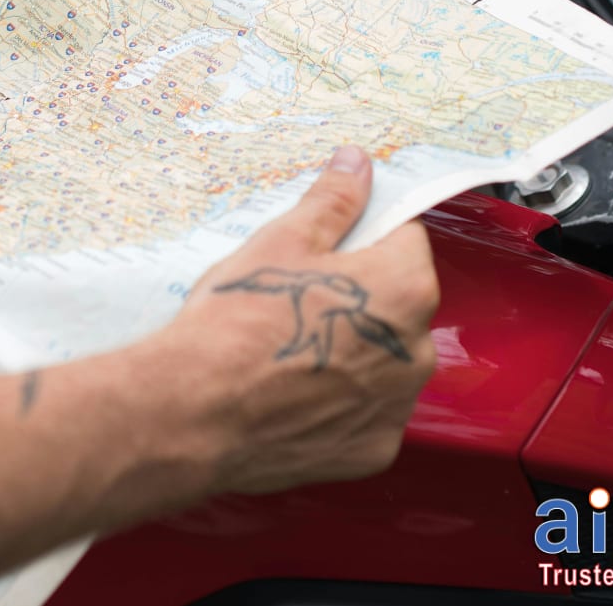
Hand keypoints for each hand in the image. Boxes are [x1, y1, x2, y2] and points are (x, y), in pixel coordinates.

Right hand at [153, 145, 438, 494]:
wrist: (196, 412)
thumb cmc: (237, 321)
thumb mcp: (281, 243)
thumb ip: (332, 202)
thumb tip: (356, 163)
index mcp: (405, 288)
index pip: (405, 240)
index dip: (363, 237)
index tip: (325, 248)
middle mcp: (416, 350)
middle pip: (397, 305)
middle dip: (358, 297)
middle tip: (296, 299)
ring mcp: (395, 407)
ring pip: (382, 362)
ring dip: (351, 353)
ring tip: (288, 350)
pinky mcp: (371, 450)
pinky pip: (364, 415)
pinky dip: (338, 405)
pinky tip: (293, 395)